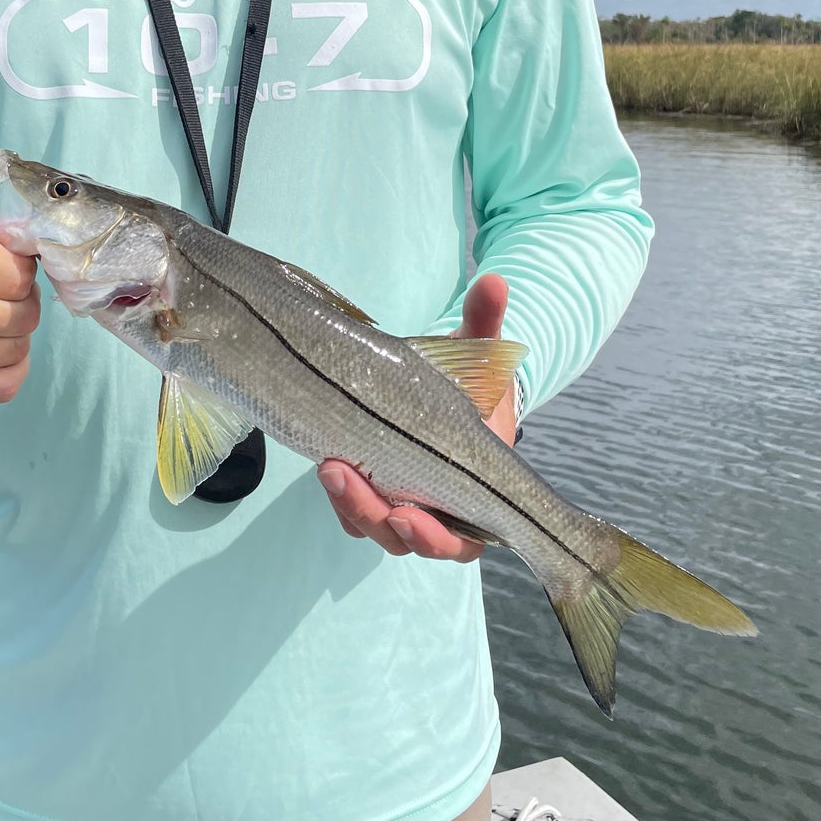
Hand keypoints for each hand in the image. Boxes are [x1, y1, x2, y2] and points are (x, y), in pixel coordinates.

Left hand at [317, 274, 515, 561]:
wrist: (447, 390)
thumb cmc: (470, 382)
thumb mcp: (475, 352)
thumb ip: (484, 322)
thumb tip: (494, 280)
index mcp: (475, 493)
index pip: (458, 538)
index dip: (430, 535)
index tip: (403, 513)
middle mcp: (439, 510)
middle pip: (405, 541)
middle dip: (372, 516)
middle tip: (343, 475)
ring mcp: (403, 506)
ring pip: (371, 528)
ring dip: (349, 505)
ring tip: (328, 465)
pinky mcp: (372, 495)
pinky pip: (352, 511)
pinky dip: (340, 497)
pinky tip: (326, 465)